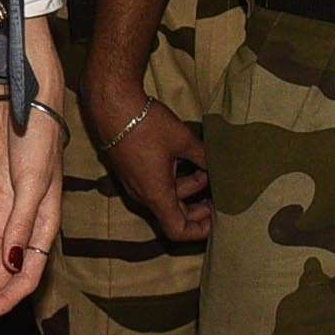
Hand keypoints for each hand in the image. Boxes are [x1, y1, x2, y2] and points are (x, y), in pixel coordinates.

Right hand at [84, 54, 211, 246]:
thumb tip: (223, 168)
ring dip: (188, 187)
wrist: (111, 103)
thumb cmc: (147, 125)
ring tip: (205, 166)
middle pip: (174, 214)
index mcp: (156, 194)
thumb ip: (205, 159)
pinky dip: (173, 178)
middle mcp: (142, 194)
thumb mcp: (184, 141)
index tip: (217, 217)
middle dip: (198, 207)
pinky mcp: (128, 169)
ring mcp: (132, 182)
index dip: (200, 230)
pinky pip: (154, 183)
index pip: (178, 230)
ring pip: (165, 196)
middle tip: (218, 193)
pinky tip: (185, 158)